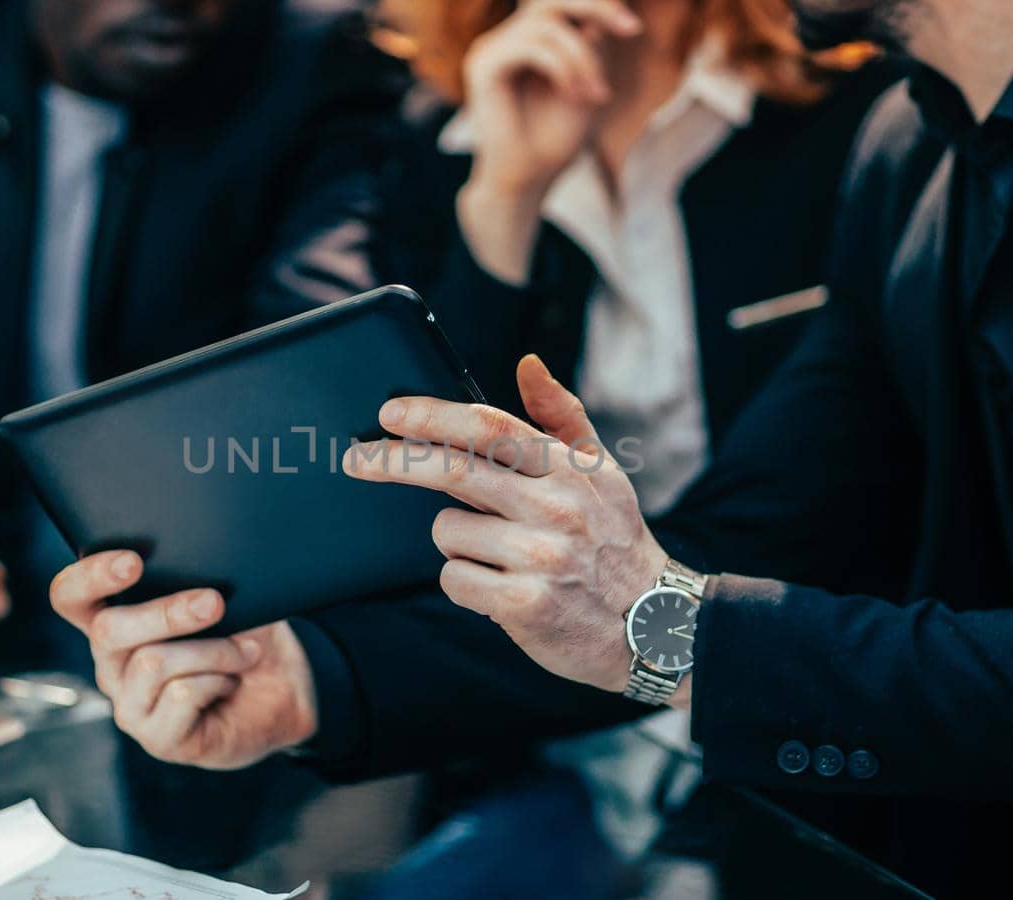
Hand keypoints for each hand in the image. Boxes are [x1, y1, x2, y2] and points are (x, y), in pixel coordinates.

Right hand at [49, 551, 319, 768]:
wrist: (284, 693)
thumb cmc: (247, 638)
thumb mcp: (231, 601)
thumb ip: (203, 585)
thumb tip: (202, 576)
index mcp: (116, 623)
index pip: (71, 597)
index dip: (89, 577)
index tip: (132, 561)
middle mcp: (112, 665)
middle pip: (108, 630)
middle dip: (166, 612)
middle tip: (214, 602)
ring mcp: (130, 705)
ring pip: (152, 662)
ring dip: (213, 650)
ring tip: (245, 652)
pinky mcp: (157, 737)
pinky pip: (181, 694)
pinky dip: (217, 679)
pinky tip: (231, 682)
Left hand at [343, 355, 673, 699]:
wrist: (656, 625)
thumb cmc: (615, 541)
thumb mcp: (603, 471)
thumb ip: (561, 415)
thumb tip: (527, 363)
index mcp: (569, 468)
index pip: (490, 428)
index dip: (433, 415)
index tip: (390, 412)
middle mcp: (556, 507)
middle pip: (453, 470)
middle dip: (393, 460)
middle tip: (356, 458)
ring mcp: (541, 556)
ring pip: (448, 532)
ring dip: (456, 541)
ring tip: (497, 554)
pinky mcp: (525, 604)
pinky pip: (455, 579)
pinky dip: (465, 583)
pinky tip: (498, 588)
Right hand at [457, 0, 640, 282]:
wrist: (526, 182)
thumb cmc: (553, 142)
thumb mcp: (586, 84)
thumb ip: (591, 46)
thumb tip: (604, 9)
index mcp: (525, 42)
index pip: (559, 3)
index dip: (597, 5)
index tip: (632, 28)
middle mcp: (504, 40)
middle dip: (596, 8)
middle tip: (631, 30)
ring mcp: (491, 50)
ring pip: (547, 24)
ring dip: (583, 58)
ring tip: (597, 94)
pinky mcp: (484, 65)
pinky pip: (531, 46)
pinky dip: (562, 68)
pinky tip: (574, 95)